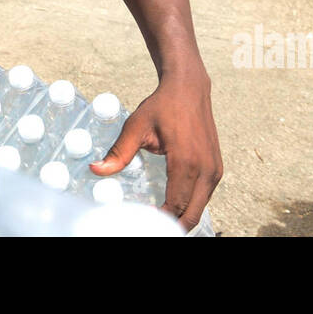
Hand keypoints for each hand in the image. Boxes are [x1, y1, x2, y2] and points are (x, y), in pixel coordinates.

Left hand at [90, 68, 222, 231]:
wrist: (189, 87)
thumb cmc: (162, 106)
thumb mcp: (136, 127)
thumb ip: (118, 153)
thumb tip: (95, 170)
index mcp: (185, 162)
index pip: (174, 205)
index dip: (160, 219)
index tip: (144, 222)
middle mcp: (205, 169)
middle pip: (191, 214)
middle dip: (173, 225)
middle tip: (152, 226)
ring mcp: (214, 168)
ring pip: (200, 206)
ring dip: (183, 216)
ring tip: (160, 218)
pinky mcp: (217, 166)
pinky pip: (205, 194)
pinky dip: (191, 204)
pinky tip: (174, 204)